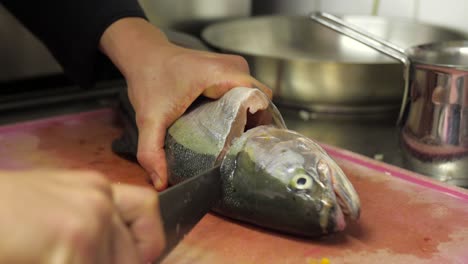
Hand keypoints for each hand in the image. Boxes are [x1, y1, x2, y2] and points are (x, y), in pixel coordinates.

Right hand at [0, 169, 164, 263]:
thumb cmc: (3, 212)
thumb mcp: (53, 207)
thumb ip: (88, 225)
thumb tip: (116, 254)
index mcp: (94, 187)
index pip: (148, 208)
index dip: (148, 241)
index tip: (142, 258)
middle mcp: (98, 200)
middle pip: (133, 255)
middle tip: (72, 256)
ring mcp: (89, 221)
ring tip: (46, 254)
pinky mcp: (73, 243)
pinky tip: (39, 258)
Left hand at [100, 18, 271, 189]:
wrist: (143, 54)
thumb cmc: (149, 77)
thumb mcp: (149, 118)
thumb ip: (151, 151)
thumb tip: (161, 182)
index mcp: (221, 73)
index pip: (260, 100)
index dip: (258, 125)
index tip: (246, 146)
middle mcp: (233, 67)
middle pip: (260, 102)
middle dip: (253, 127)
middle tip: (238, 150)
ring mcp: (234, 67)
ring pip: (255, 98)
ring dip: (248, 119)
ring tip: (234, 141)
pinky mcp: (230, 71)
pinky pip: (247, 93)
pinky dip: (242, 110)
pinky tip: (228, 127)